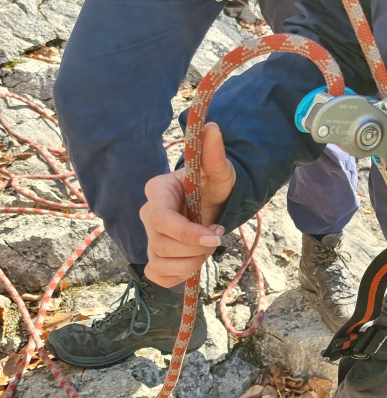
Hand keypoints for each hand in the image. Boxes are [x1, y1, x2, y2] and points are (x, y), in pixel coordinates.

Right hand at [141, 122, 236, 286]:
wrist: (214, 203)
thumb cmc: (213, 185)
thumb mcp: (220, 171)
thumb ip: (214, 154)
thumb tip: (211, 127)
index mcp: (158, 191)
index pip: (162, 220)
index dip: (187, 233)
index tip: (216, 235)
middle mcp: (148, 214)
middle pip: (161, 245)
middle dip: (195, 249)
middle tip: (216, 238)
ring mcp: (148, 236)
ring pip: (159, 262)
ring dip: (190, 263)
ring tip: (207, 248)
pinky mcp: (154, 257)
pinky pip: (157, 276)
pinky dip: (177, 276)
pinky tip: (193, 263)